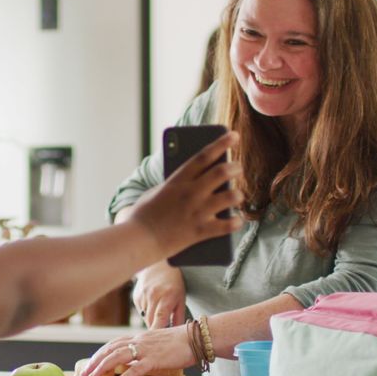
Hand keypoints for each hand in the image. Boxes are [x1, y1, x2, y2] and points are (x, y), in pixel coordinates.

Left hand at [78, 326, 194, 375]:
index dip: (101, 352)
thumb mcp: (159, 342)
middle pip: (111, 349)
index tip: (92, 361)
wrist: (196, 337)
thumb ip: (147, 348)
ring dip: (102, 368)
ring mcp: (146, 350)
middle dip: (95, 361)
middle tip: (85, 373)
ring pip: (117, 357)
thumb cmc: (181, 341)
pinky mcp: (154, 360)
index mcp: (140, 337)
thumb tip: (139, 358)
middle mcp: (139, 341)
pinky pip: (135, 370)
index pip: (114, 343)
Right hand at [129, 132, 242, 258]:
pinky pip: (227, 226)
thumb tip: (192, 182)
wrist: (137, 240)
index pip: (204, 156)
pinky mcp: (200, 232)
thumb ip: (174, 185)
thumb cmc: (142, 215)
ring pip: (229, 197)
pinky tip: (239, 220)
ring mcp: (197, 212)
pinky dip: (236, 222)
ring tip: (239, 194)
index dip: (221, 143)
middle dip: (234, 167)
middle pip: (221, 173)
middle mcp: (190, 193)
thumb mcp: (155, 191)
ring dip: (238, 194)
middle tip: (238, 167)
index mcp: (178, 180)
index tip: (234, 135)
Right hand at [132, 262, 185, 328]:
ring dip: (151, 320)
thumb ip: (178, 317)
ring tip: (159, 313)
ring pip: (145, 318)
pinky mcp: (136, 297)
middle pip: (150, 322)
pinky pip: (141, 311)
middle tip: (162, 332)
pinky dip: (146, 313)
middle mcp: (153, 296)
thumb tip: (176, 334)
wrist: (159, 266)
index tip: (158, 342)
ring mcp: (143, 296)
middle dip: (156, 329)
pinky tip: (152, 305)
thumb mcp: (181, 299)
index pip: (160, 319)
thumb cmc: (174, 284)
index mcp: (167, 298)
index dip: (158, 332)